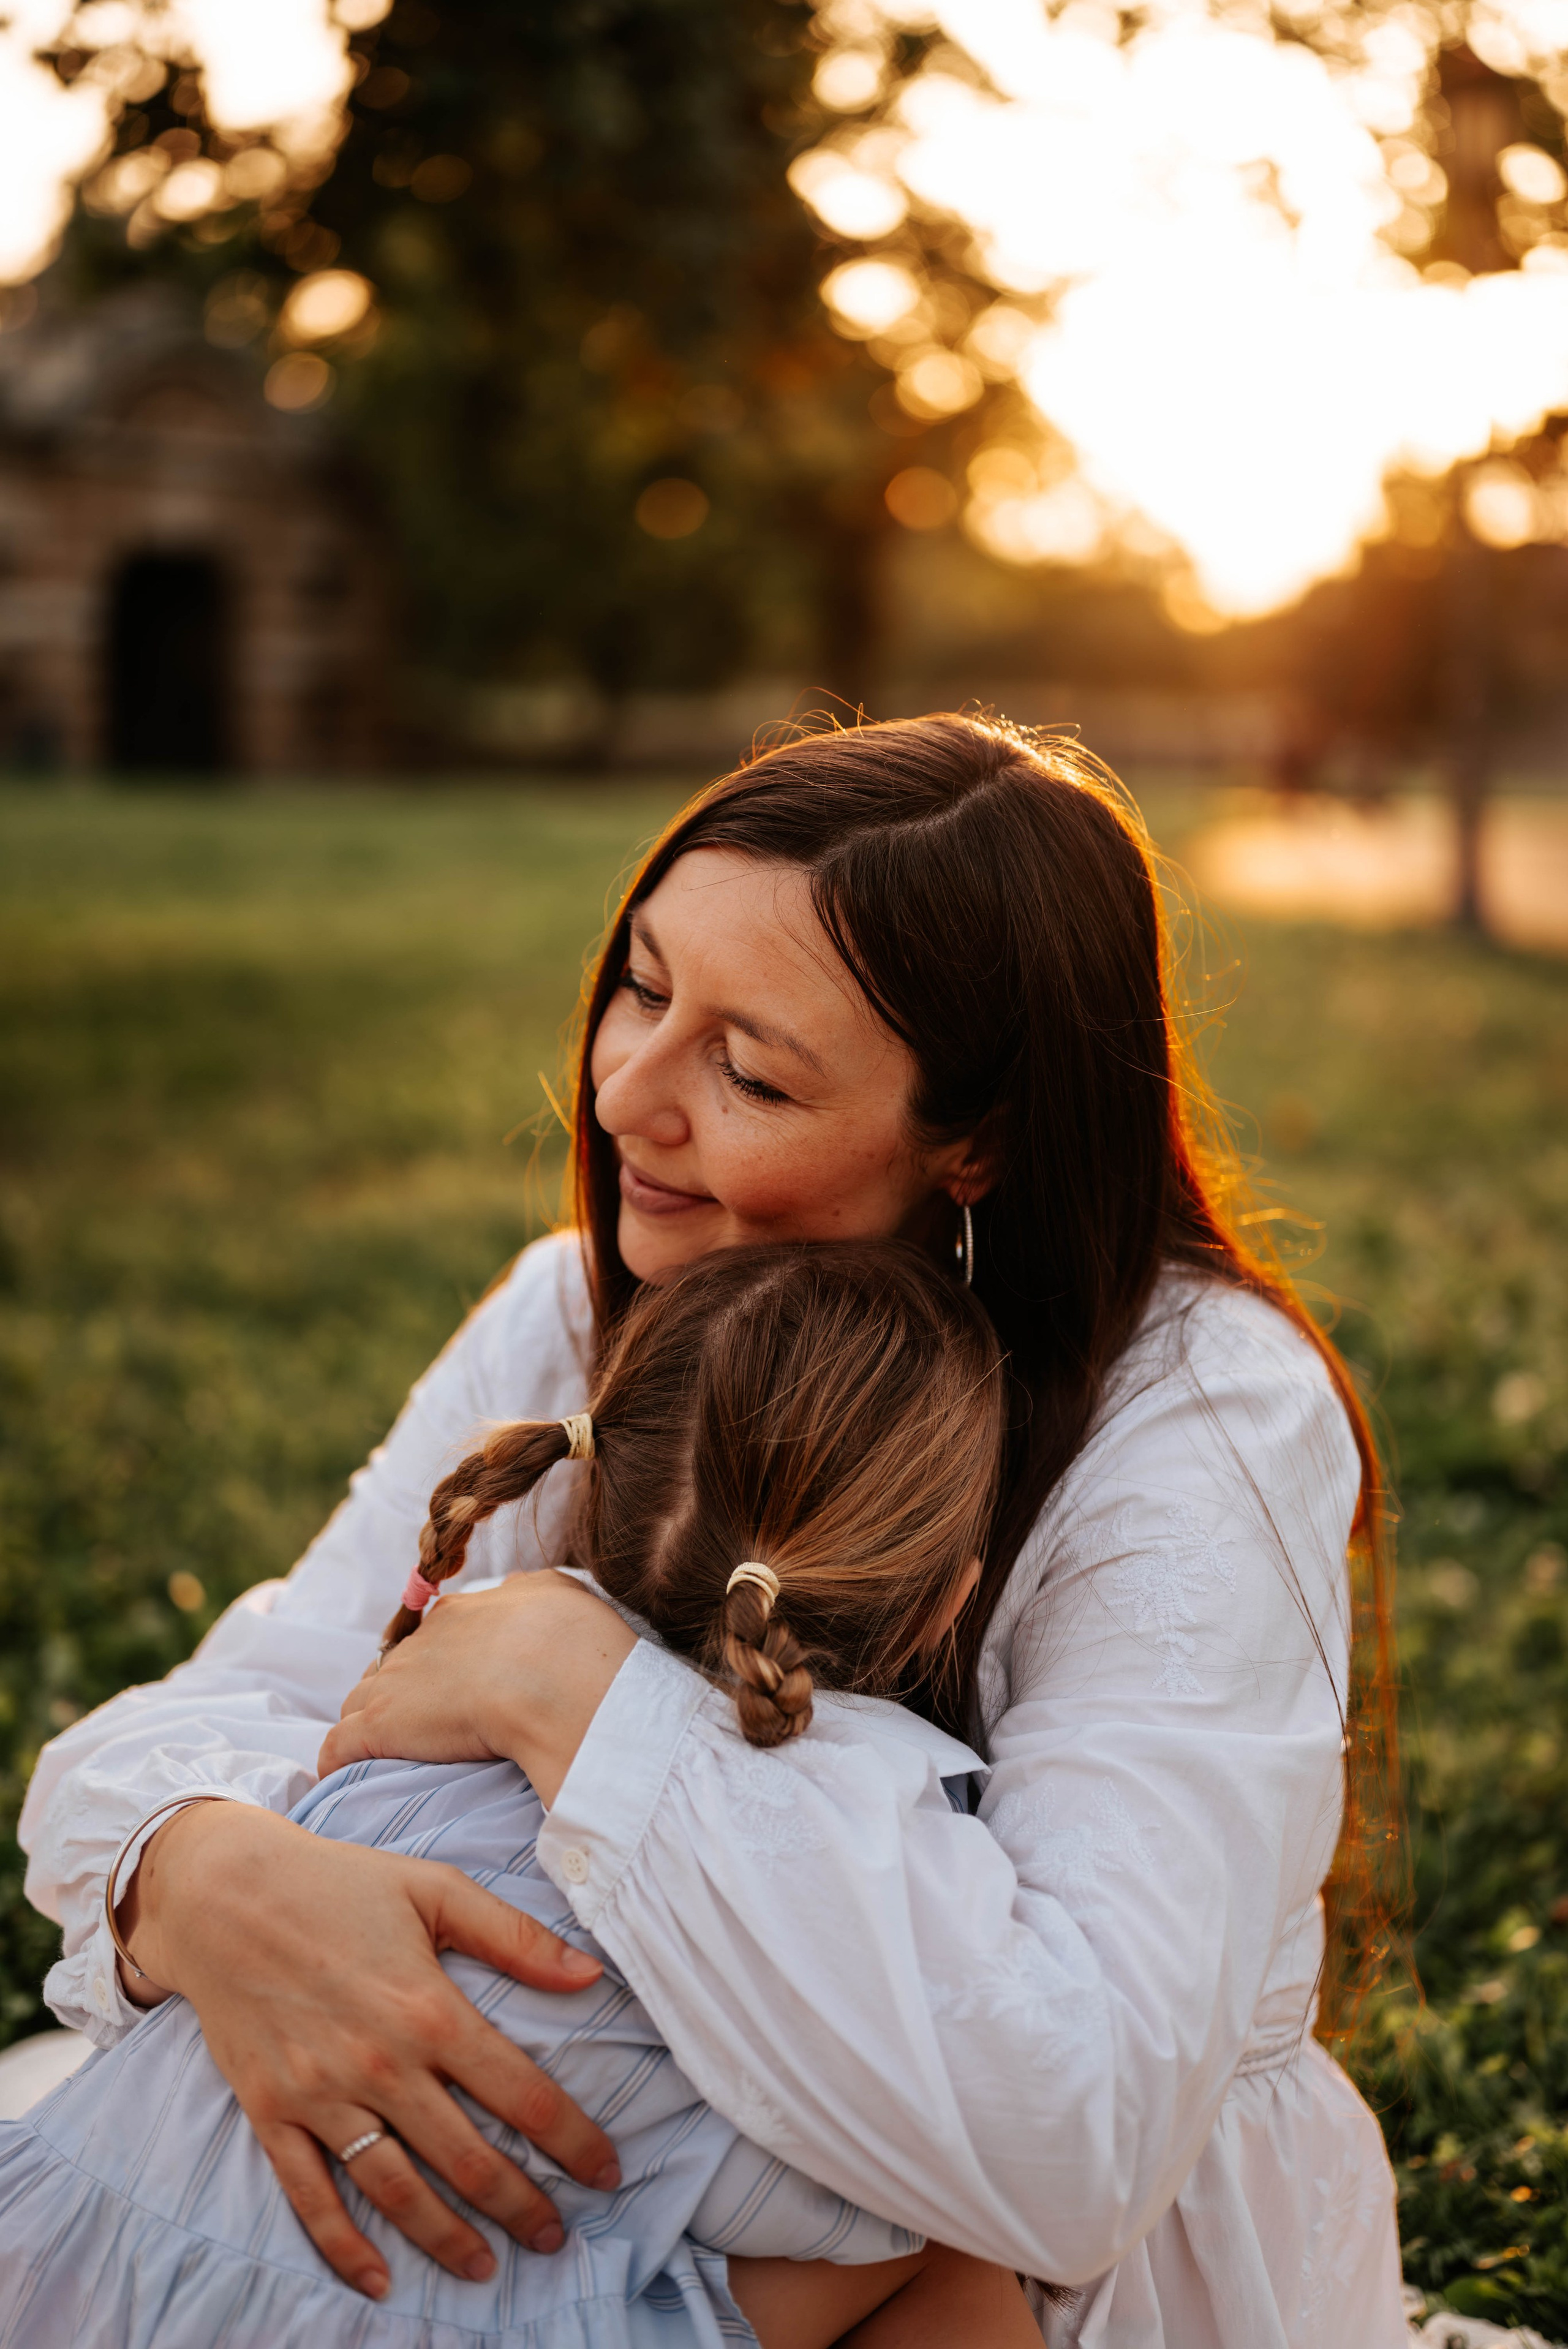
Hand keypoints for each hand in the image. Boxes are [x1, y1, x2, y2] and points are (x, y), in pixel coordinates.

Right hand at [118, 1798, 620, 2298]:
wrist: (223, 1893)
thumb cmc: (338, 1883)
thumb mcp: (435, 1888)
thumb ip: (515, 1937)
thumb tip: (590, 1974)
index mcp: (429, 2009)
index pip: (521, 2094)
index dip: (572, 2140)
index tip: (606, 2171)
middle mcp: (380, 2064)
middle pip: (468, 2159)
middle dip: (521, 2206)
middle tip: (556, 2238)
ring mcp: (322, 2095)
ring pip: (397, 2190)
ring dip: (448, 2238)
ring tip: (487, 2269)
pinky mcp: (272, 2112)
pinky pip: (311, 2195)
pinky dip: (343, 2246)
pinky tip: (379, 2280)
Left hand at [320, 1572, 636, 1806]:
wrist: (554, 1677)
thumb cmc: (569, 1638)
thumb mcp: (555, 1592)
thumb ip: (528, 1593)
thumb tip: (515, 1590)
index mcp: (462, 1614)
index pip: (433, 1638)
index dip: (439, 1666)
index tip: (455, 1689)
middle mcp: (421, 1641)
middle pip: (392, 1668)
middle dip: (401, 1693)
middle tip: (426, 1727)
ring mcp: (395, 1683)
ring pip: (359, 1701)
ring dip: (368, 1724)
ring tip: (386, 1757)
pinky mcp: (379, 1725)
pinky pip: (337, 1746)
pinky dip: (337, 1762)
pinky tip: (343, 1780)